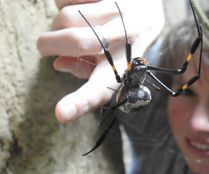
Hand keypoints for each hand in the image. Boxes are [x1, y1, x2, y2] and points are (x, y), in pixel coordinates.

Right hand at [37, 0, 164, 122]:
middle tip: (45, 45)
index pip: (102, 87)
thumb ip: (84, 69)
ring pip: (66, 16)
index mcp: (124, 65)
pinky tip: (83, 7)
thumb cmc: (125, 39)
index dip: (81, 102)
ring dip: (58, 22)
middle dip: (48, 43)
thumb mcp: (110, 61)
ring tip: (73, 25)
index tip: (61, 114)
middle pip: (73, 41)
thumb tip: (57, 64)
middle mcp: (125, 39)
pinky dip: (66, 2)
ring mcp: (121, 11)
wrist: (149, 5)